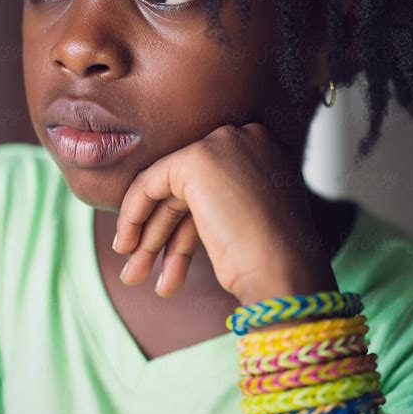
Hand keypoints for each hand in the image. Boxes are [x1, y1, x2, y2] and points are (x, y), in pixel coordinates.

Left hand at [112, 123, 337, 303]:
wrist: (285, 272)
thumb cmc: (275, 263)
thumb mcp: (251, 222)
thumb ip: (221, 206)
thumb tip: (187, 214)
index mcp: (265, 152)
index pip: (212, 186)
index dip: (184, 224)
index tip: (168, 256)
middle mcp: (247, 138)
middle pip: (189, 189)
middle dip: (162, 234)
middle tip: (141, 272)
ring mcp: (223, 145)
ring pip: (168, 188)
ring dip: (148, 236)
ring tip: (132, 276)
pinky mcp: (199, 159)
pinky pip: (150, 183)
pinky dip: (133, 214)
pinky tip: (127, 245)